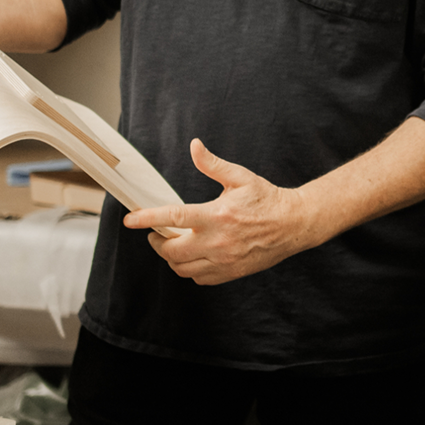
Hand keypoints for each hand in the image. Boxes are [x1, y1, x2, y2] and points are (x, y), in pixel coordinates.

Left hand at [122, 138, 314, 284]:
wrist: (293, 225)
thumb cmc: (266, 199)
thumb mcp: (240, 177)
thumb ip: (212, 164)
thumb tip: (194, 146)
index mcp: (216, 215)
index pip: (172, 218)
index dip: (147, 218)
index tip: (130, 220)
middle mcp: (218, 242)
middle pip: (171, 251)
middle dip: (157, 242)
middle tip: (156, 233)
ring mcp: (223, 260)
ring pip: (182, 268)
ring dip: (171, 257)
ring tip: (172, 244)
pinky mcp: (230, 272)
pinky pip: (198, 278)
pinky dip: (188, 269)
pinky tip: (191, 256)